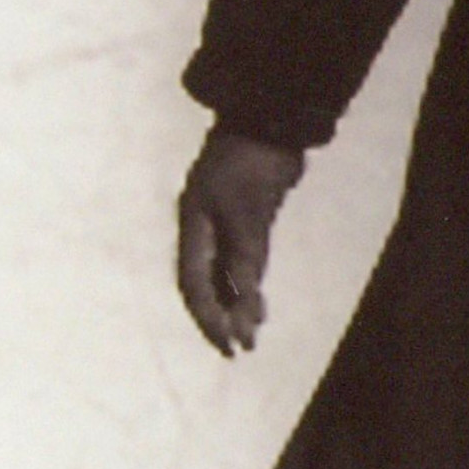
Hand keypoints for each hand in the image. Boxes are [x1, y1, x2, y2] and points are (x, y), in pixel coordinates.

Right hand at [176, 126, 304, 354]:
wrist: (274, 120)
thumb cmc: (254, 161)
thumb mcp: (247, 209)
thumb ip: (245, 254)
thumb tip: (244, 298)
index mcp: (193, 224)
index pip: (194, 283)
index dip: (208, 316)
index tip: (227, 343)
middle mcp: (204, 228)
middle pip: (206, 284)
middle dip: (221, 317)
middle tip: (242, 348)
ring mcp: (224, 223)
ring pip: (225, 275)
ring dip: (237, 305)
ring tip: (251, 335)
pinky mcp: (248, 218)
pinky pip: (243, 262)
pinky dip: (249, 284)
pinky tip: (258, 304)